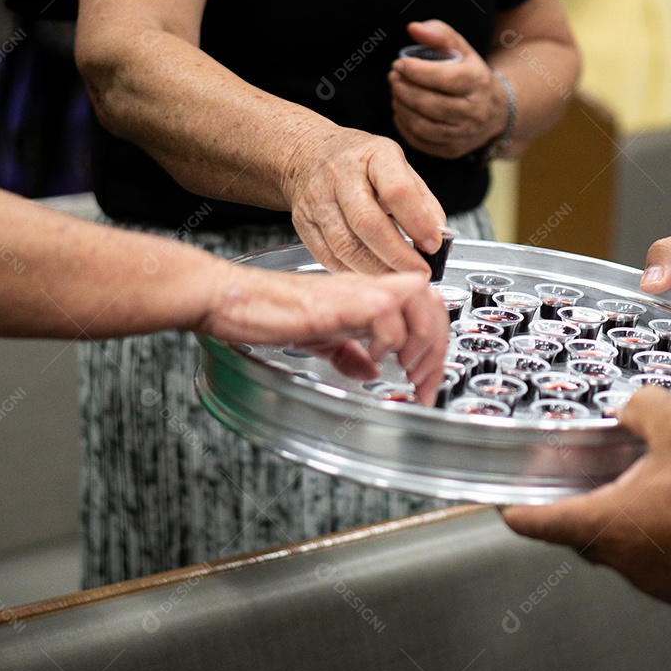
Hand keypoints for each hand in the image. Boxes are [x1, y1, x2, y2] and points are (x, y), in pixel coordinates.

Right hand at [201, 269, 448, 404]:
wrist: (232, 298)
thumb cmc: (269, 311)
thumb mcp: (320, 338)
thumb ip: (348, 352)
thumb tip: (370, 370)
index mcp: (367, 295)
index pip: (424, 305)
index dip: (436, 344)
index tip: (428, 380)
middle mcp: (367, 288)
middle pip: (431, 298)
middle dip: (439, 345)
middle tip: (425, 383)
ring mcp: (353, 291)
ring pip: (418, 296)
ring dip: (423, 340)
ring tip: (410, 373)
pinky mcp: (337, 301)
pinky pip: (383, 310)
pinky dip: (390, 338)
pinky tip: (374, 359)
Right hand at [285, 125, 446, 274]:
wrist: (309, 154)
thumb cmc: (361, 163)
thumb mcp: (399, 168)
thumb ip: (423, 202)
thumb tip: (441, 236)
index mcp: (374, 156)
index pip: (397, 191)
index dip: (418, 223)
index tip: (433, 245)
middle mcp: (341, 175)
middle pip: (368, 223)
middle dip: (398, 256)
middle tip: (418, 273)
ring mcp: (318, 200)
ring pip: (346, 245)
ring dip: (376, 270)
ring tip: (398, 280)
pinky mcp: (304, 223)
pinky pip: (328, 256)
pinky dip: (352, 273)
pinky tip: (371, 277)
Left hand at [389, 20, 507, 159]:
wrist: (495, 111)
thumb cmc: (470, 74)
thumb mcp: (462, 49)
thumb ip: (439, 34)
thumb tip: (413, 28)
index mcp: (478, 83)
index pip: (444, 79)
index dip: (416, 72)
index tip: (399, 64)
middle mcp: (474, 112)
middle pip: (430, 105)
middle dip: (404, 90)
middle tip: (392, 78)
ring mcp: (464, 135)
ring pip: (423, 126)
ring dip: (402, 108)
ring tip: (396, 93)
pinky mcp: (453, 150)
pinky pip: (421, 141)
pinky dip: (404, 126)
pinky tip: (400, 111)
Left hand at [502, 387, 670, 603]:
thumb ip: (642, 409)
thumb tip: (629, 406)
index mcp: (607, 523)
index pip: (535, 523)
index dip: (511, 509)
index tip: (498, 500)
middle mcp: (622, 559)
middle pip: (575, 536)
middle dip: (574, 507)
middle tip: (580, 480)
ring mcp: (650, 580)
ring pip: (615, 550)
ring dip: (619, 523)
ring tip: (637, 490)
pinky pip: (649, 564)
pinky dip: (650, 540)